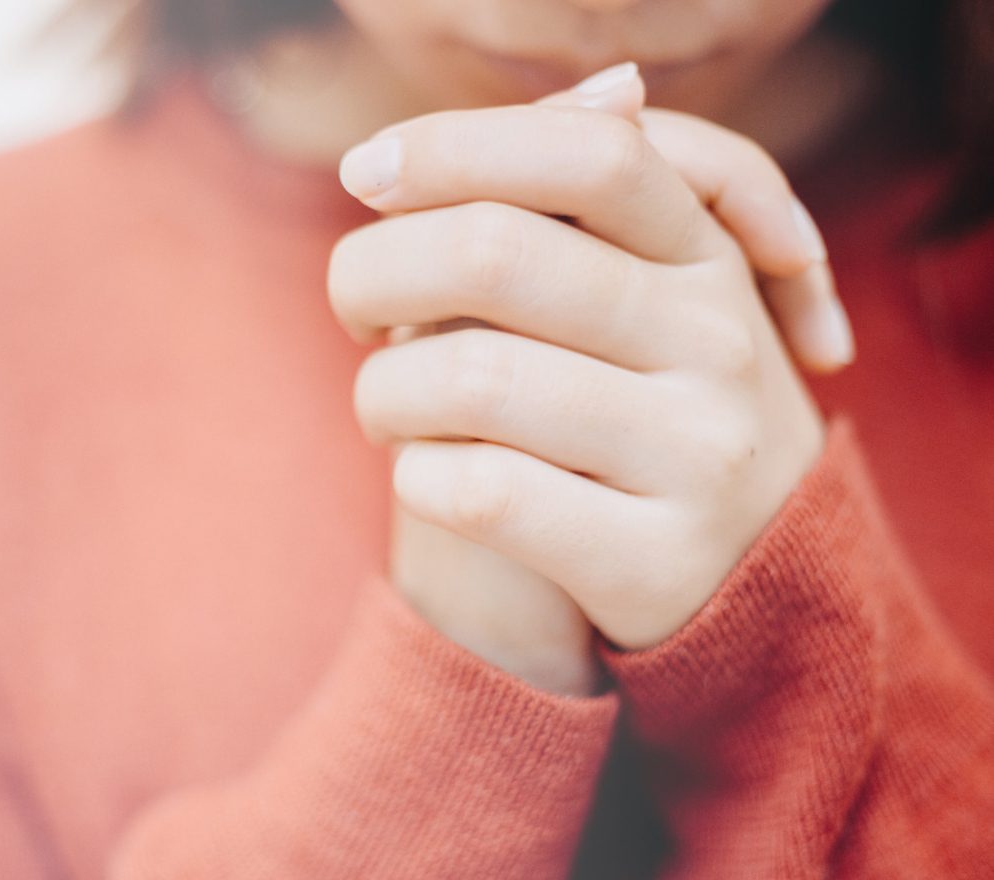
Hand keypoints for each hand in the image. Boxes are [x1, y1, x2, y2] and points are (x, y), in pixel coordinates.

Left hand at [331, 73, 830, 654]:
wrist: (746, 577)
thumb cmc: (652, 421)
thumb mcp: (656, 306)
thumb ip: (603, 212)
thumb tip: (614, 80)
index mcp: (709, 264)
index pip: (585, 154)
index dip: (452, 146)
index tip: (363, 177)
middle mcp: (719, 347)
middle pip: (495, 254)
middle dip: (372, 272)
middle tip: (355, 314)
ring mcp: (698, 457)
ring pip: (471, 379)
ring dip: (383, 392)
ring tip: (386, 410)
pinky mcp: (655, 561)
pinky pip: (484, 492)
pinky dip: (418, 478)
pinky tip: (426, 479)